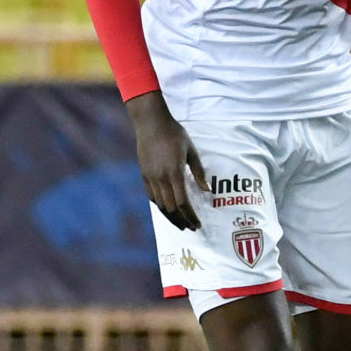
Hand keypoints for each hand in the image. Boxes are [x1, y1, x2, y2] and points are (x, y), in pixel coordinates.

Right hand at [126, 91, 206, 230]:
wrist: (150, 122)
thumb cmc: (174, 134)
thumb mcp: (191, 151)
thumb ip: (199, 172)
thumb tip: (207, 190)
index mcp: (175, 172)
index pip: (183, 203)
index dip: (190, 216)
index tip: (197, 224)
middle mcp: (161, 178)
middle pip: (171, 208)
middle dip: (182, 221)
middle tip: (191, 227)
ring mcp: (150, 177)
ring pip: (160, 205)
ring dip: (171, 217)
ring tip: (180, 224)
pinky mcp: (144, 175)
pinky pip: (152, 197)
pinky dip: (160, 206)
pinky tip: (167, 210)